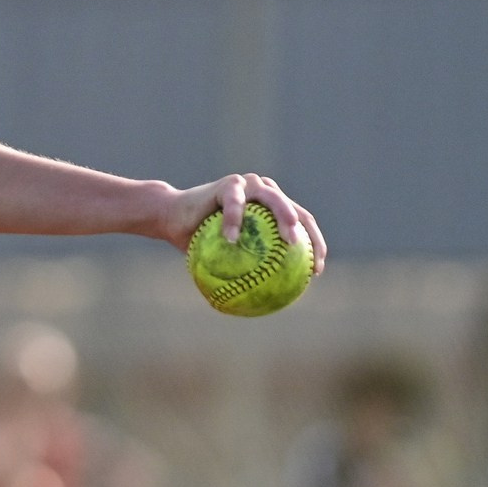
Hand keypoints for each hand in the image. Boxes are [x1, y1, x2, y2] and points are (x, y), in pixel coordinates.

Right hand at [153, 173, 325, 273]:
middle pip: (295, 210)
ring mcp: (248, 184)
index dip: (315, 246)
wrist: (171, 216)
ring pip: (272, 198)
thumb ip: (246, 270)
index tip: (316, 271)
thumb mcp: (225, 258)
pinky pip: (234, 203)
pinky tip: (232, 239)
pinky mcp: (228, 184)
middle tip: (307, 255)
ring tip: (288, 239)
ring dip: (282, 216)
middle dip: (307, 232)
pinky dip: (234, 220)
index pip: (303, 224)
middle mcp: (264, 192)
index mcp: (271, 208)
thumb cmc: (199, 241)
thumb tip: (266, 303)